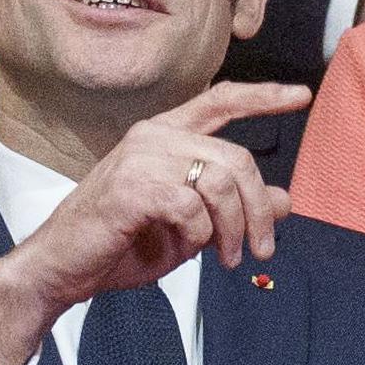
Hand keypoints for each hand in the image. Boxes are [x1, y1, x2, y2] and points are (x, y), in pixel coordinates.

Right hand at [0, 85, 311, 364]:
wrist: (62, 268)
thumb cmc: (120, 243)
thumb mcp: (190, 226)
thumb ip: (233, 207)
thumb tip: (286, 201)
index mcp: (164, 135)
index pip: (221, 100)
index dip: (264, 97)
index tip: (301, 96)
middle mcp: (153, 137)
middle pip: (237, 159)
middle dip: (259, 209)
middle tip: (262, 249)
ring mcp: (140, 159)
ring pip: (220, 184)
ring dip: (233, 230)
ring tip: (228, 258)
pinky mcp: (131, 187)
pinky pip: (192, 208)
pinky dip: (198, 236)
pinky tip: (185, 249)